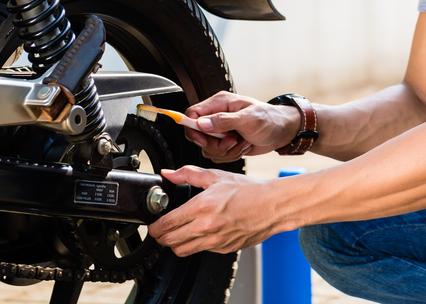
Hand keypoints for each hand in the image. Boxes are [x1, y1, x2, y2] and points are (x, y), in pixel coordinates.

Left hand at [148, 166, 281, 254]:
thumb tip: (169, 174)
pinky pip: (201, 250)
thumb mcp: (216, 176)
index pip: (167, 224)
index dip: (154, 227)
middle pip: (170, 242)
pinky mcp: (224, 249)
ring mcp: (216, 241)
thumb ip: (188, 174)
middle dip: (160, 237)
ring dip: (175, 244)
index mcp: (202, 207)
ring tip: (176, 234)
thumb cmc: (249, 190)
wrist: (273, 205)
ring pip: (182, 251)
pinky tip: (199, 233)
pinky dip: (195, 244)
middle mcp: (207, 227)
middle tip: (160, 231)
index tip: (152, 225)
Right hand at [184, 91, 301, 162]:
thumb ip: (224, 121)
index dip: (193, 129)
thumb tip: (201, 123)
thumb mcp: (248, 119)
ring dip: (226, 151)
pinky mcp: (226, 143)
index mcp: (220, 103)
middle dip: (215, 144)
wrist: (282, 132)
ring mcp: (221, 131)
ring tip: (242, 142)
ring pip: (208, 149)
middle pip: (198, 135)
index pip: (192, 114)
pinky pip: (218, 156)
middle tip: (232, 141)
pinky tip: (243, 146)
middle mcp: (217, 116)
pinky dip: (231, 155)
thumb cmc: (269, 119)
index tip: (205, 140)